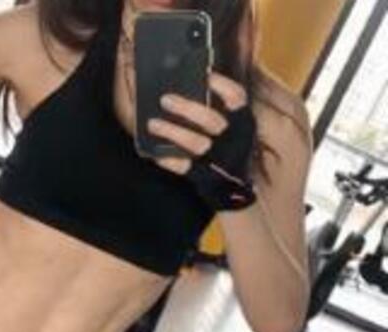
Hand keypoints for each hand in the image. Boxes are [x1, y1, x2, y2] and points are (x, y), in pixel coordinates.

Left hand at [147, 71, 257, 211]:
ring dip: (172, 132)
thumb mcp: (236, 129)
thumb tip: (200, 80)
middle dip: (187, 108)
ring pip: (195, 143)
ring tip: (152, 123)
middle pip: (211, 120)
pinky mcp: (202, 175)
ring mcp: (216, 159)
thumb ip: (222, 108)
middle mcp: (231, 140)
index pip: (237, 98)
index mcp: (241, 123)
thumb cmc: (229, 151)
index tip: (205, 76)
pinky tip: (154, 153)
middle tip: (165, 99)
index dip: (222, 85)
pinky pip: (182, 167)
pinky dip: (167, 160)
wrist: (233, 192)